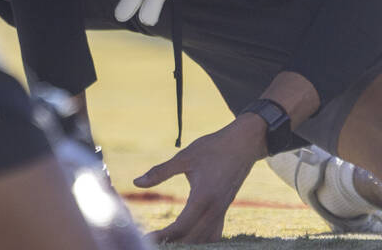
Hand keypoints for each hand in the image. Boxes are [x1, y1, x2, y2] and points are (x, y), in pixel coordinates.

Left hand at [133, 116, 265, 243]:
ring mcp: (222, 210)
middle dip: (171, 243)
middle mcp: (214, 209)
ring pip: (204, 240)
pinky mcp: (225, 208)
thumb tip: (136, 182)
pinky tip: (189, 238)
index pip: (180, 228)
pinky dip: (201, 240)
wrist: (245, 142)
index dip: (162, 236)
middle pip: (191, 239)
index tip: (146, 238)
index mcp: (203, 197)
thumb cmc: (214, 147)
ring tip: (168, 241)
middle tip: (151, 241)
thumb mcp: (185, 157)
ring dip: (186, 243)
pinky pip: (214, 233)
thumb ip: (160, 172)